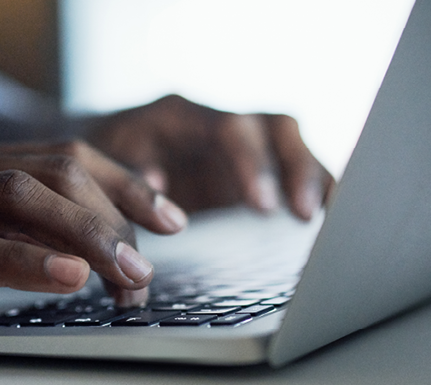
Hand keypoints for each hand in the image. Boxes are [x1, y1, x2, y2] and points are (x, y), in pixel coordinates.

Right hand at [0, 142, 185, 345]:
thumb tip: (61, 254)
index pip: (62, 158)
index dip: (124, 184)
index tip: (167, 218)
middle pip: (57, 170)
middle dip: (120, 212)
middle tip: (158, 256)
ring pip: (21, 199)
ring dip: (86, 237)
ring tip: (129, 275)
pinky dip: (23, 262)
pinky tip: (65, 279)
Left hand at [88, 94, 335, 219]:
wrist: (98, 152)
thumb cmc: (99, 159)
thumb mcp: (102, 165)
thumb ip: (128, 175)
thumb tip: (159, 187)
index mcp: (182, 117)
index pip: (229, 129)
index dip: (251, 164)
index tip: (262, 205)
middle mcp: (220, 125)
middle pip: (275, 129)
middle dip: (295, 169)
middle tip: (303, 214)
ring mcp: (241, 147)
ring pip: (292, 147)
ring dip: (312, 180)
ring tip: (321, 221)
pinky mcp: (254, 171)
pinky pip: (295, 172)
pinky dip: (317, 190)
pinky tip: (332, 221)